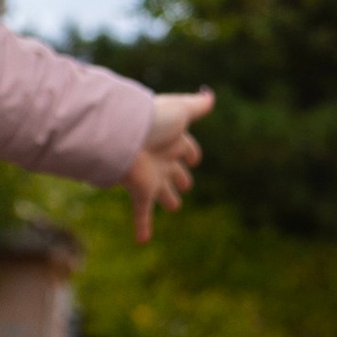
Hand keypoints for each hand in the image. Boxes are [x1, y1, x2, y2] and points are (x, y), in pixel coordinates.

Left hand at [125, 89, 212, 245]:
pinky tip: (142, 241)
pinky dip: (142, 227)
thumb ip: (197, 105)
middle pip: (175, 171)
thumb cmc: (155, 119)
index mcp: (173, 140)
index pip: (186, 149)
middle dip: (180, 178)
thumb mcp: (181, 111)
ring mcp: (151, 177)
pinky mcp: (141, 191)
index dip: (190, 153)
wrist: (126, 133)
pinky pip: (142, 213)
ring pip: (163, 191)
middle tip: (185, 186)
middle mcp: (162, 159)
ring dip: (168, 199)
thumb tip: (210, 95)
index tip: (193, 158)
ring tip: (173, 206)